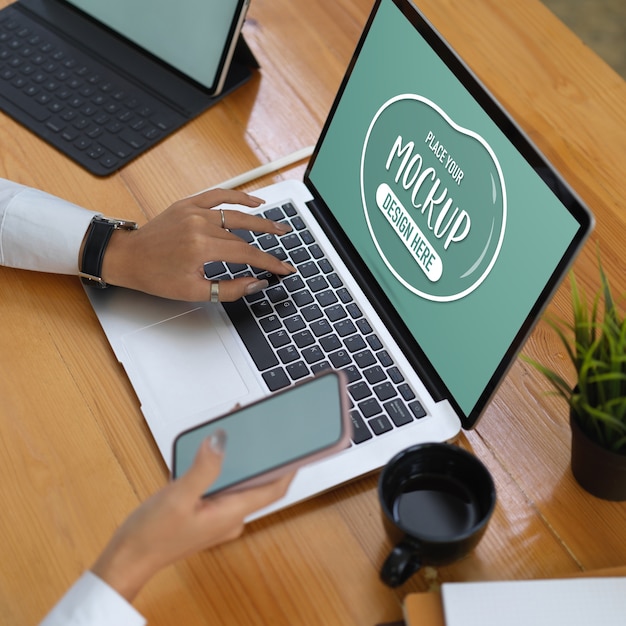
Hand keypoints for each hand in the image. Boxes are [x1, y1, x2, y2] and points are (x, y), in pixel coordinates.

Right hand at [91, 432, 292, 601]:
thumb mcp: (178, 496)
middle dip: (265, 456)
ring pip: (240, 484)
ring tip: (241, 433)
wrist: (128, 558)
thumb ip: (203, 468)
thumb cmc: (151, 535)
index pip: (274, 489)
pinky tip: (214, 453)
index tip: (300, 444)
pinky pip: (224, 488)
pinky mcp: (205, 513)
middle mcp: (230, 517)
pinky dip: (225, 469)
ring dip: (243, 461)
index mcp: (231, 514)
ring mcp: (218, 517)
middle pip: (259, 484)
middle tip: (267, 428)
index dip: (290, 466)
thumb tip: (221, 440)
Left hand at [100, 188, 295, 300]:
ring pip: (235, 213)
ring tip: (278, 226)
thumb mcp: (193, 291)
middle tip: (287, 245)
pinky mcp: (188, 204)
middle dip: (269, 241)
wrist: (127, 257)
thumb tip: (256, 283)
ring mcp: (193, 211)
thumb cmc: (154, 276)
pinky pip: (218, 196)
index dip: (269, 262)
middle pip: (244, 233)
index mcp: (200, 247)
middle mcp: (199, 225)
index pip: (246, 253)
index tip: (283, 269)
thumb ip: (229, 289)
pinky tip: (255, 201)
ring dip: (260, 219)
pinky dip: (238, 197)